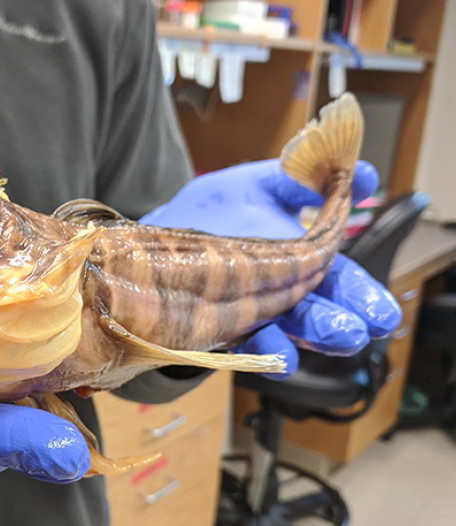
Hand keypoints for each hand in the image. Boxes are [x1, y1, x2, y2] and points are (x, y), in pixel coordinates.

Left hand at [139, 159, 401, 379]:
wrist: (147, 242)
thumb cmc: (205, 213)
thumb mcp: (255, 186)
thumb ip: (299, 181)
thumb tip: (361, 173)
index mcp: (293, 258)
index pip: (334, 277)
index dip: (359, 293)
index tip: (381, 312)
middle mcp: (275, 291)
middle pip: (316, 310)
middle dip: (342, 320)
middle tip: (361, 327)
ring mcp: (247, 313)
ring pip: (287, 329)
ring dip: (313, 335)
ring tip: (337, 336)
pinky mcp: (217, 328)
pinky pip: (244, 345)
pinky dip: (266, 351)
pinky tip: (281, 354)